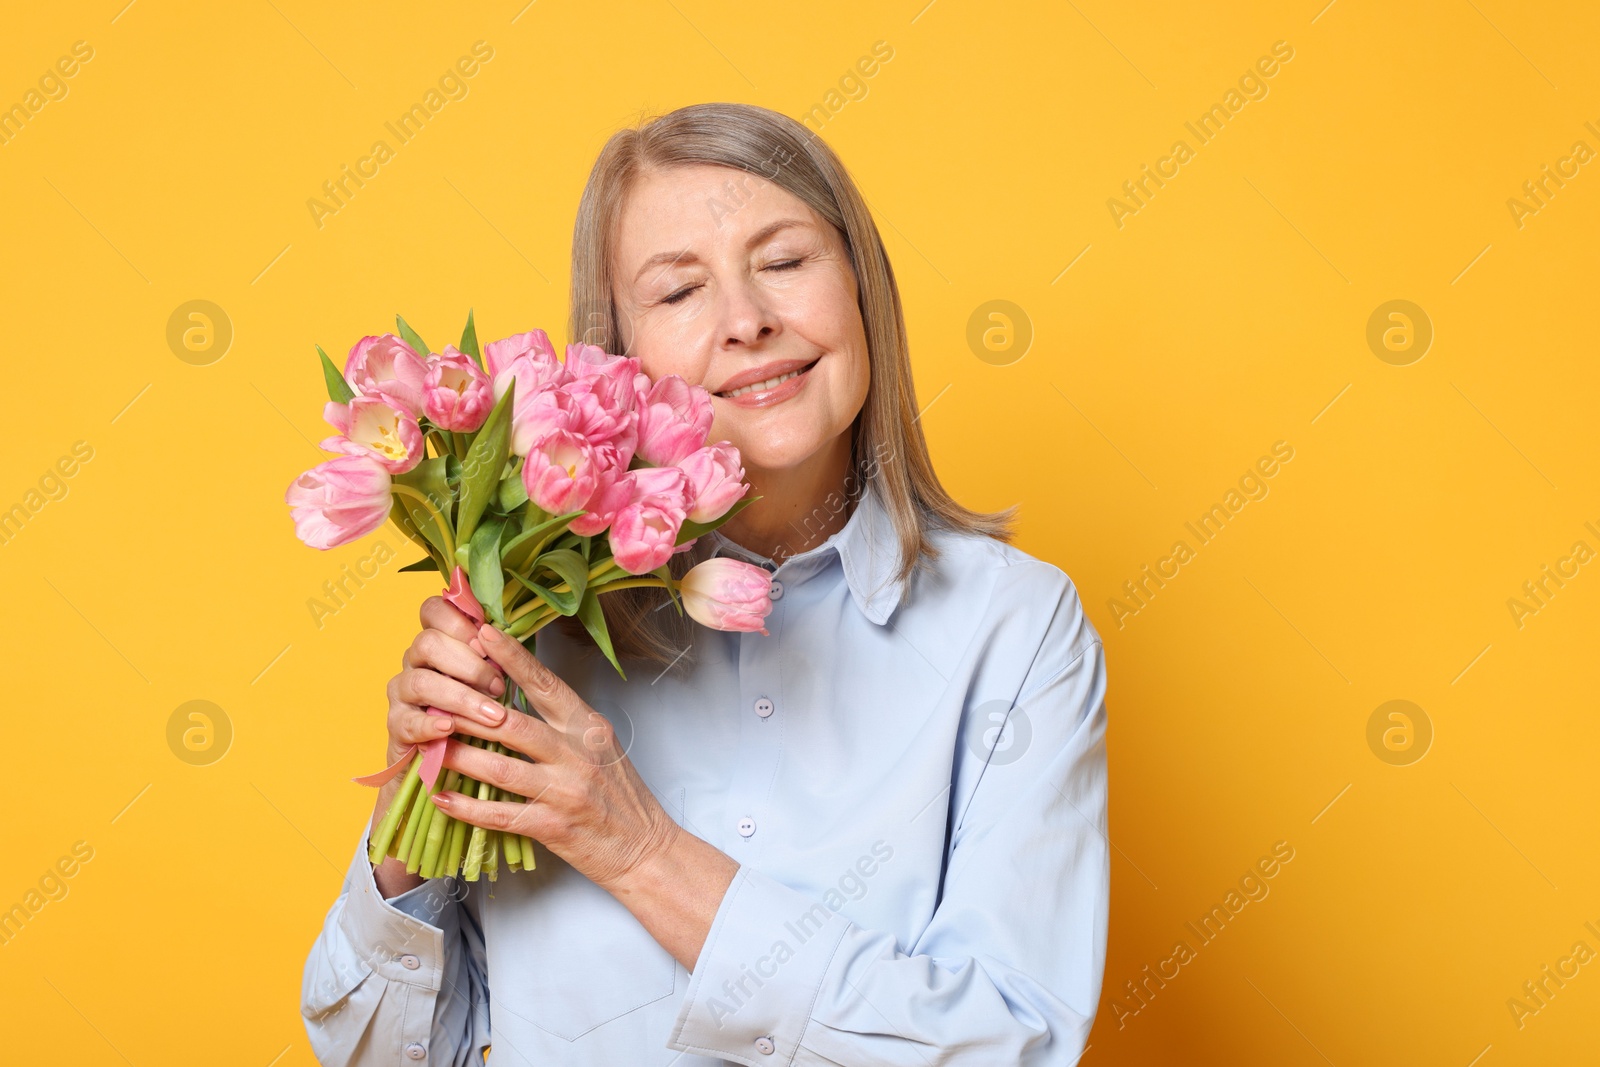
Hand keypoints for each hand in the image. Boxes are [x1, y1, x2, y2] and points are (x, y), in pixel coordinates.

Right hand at [371, 597, 514, 846]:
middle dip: (468, 663)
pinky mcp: (397, 729)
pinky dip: (429, 724)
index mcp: (438, 643)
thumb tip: (504, 635)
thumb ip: (493, 656)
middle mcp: (414, 664)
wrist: (451, 769)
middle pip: (427, 643)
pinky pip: (407, 721)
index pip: (433, 610)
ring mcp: (402, 695)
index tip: (485, 638)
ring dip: (459, 696)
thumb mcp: (491, 683)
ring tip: (491, 714)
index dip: (457, 619)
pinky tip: (449, 728)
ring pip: (420, 682)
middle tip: (499, 685)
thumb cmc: (479, 717)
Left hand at [429, 624, 682, 893]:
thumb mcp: (601, 749)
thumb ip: (565, 726)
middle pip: (513, 724)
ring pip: (501, 768)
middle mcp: (578, 754)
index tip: (485, 634)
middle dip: (469, 709)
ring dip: (461, 756)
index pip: (546, 685)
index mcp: (589, 728)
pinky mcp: (553, 826)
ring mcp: (566, 791)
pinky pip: (501, 815)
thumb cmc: (622, 797)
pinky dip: (467, 808)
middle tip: (435, 694)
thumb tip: (516, 704)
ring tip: (430, 745)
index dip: (513, 658)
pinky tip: (442, 798)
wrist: (646, 849)